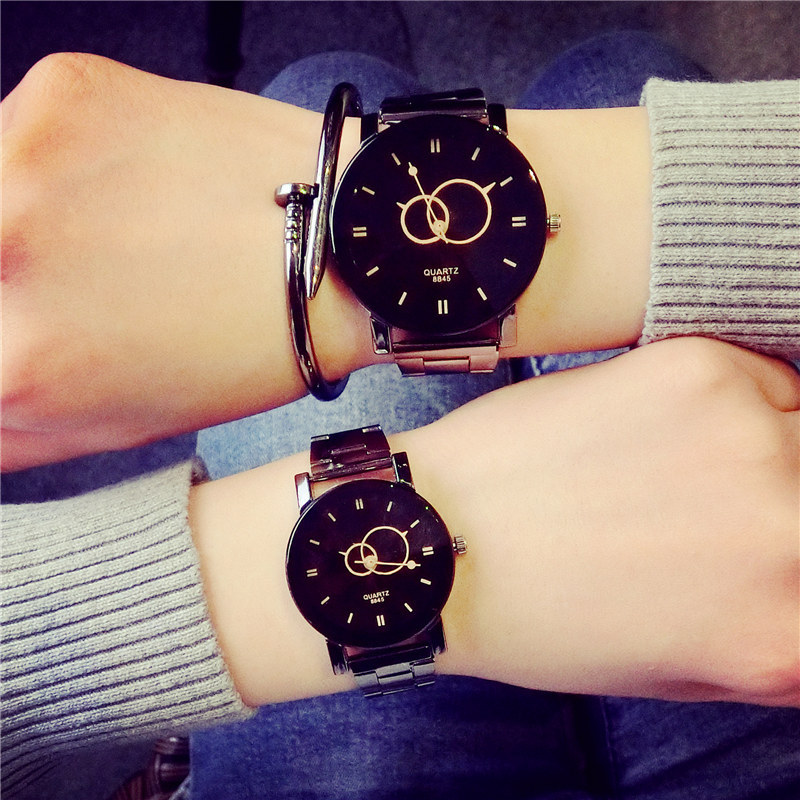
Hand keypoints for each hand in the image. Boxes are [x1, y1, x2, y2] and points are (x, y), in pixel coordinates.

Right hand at [0, 53, 371, 470]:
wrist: (337, 252)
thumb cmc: (244, 348)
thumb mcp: (113, 421)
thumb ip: (5, 423)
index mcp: (18, 367)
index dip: (6, 335)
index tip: (22, 322)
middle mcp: (0, 254)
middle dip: (11, 280)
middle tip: (62, 281)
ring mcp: (24, 160)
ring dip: (13, 216)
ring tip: (85, 235)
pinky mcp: (62, 91)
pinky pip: (9, 132)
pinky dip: (43, 163)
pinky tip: (113, 184)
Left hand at [190, 338, 798, 707]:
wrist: (440, 538)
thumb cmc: (542, 616)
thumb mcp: (680, 666)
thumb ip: (775, 629)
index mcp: (787, 637)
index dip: (795, 566)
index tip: (776, 546)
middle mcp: (790, 538)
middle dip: (791, 505)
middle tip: (733, 508)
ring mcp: (748, 441)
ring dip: (772, 448)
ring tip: (693, 467)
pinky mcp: (698, 369)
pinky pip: (762, 379)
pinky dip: (733, 402)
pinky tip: (662, 425)